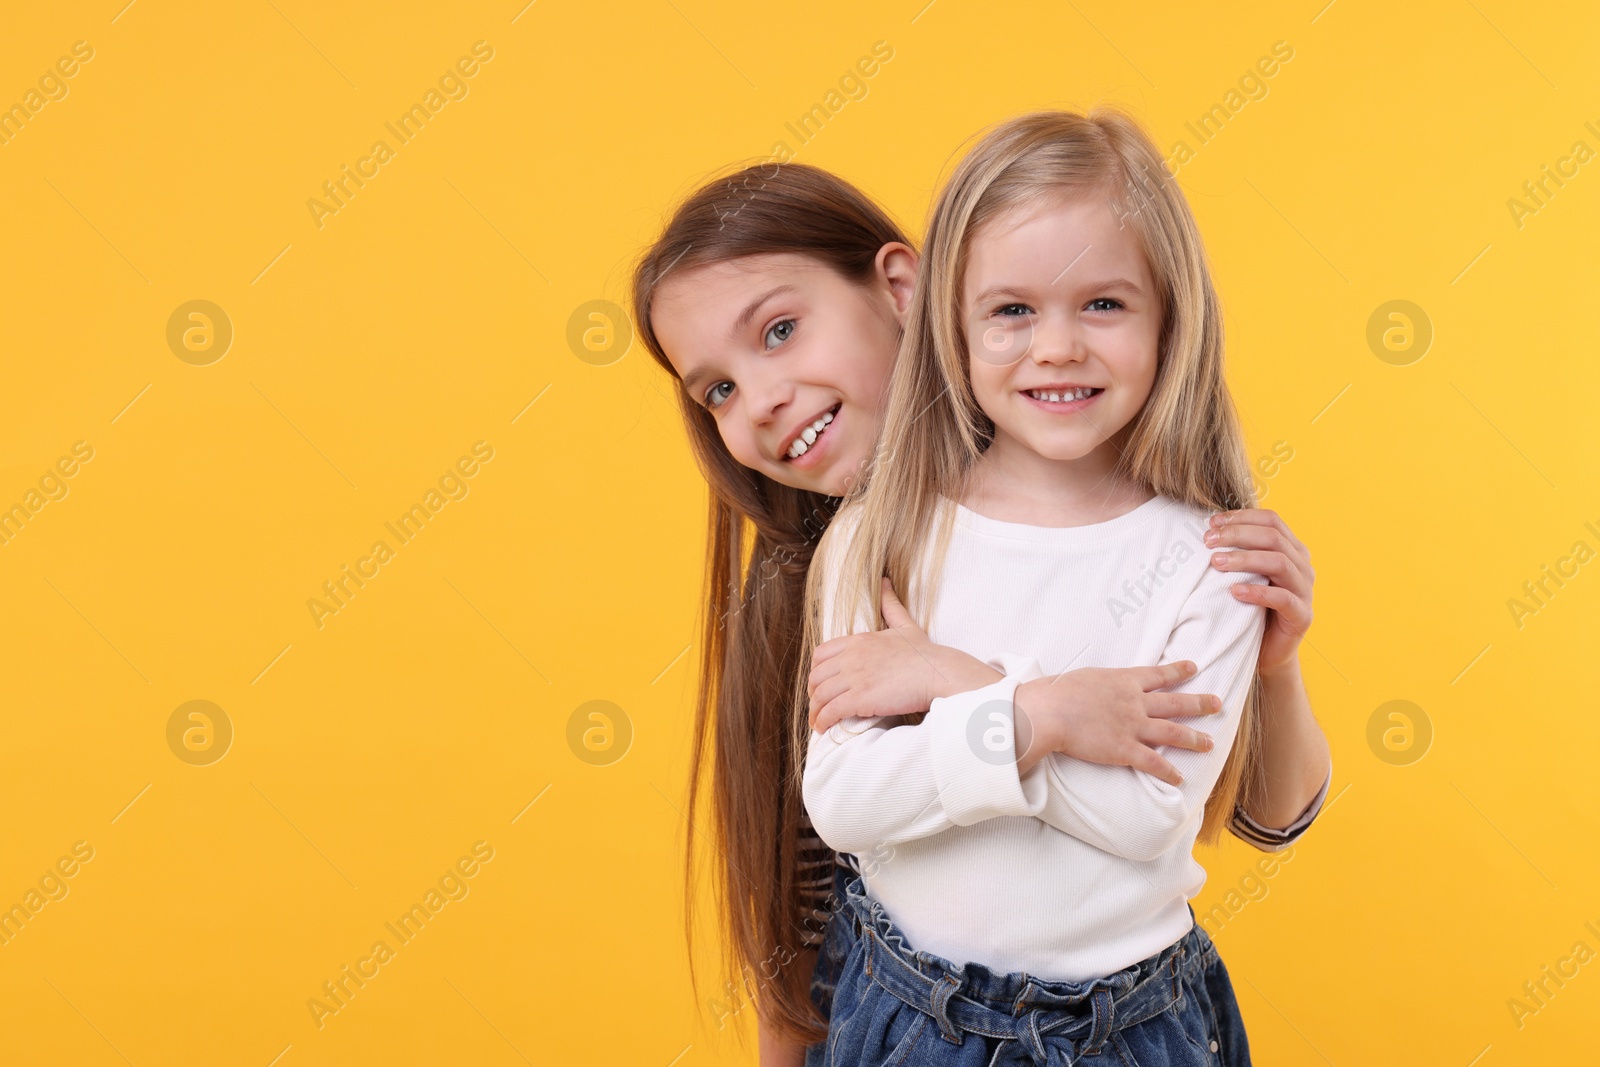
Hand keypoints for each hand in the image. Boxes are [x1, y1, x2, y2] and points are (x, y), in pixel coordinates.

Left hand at [808, 578, 1002, 731]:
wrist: (938, 673)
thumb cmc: (924, 653)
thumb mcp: (904, 624)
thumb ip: (890, 604)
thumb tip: (884, 580)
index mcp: (858, 640)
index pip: (821, 654)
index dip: (817, 671)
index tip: (820, 684)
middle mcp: (852, 657)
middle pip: (817, 676)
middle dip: (813, 693)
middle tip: (817, 705)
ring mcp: (855, 677)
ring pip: (820, 695)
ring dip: (815, 711)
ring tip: (817, 722)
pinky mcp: (860, 698)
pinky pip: (831, 710)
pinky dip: (823, 720)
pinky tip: (823, 728)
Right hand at [1013, 661, 1220, 784]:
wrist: (1051, 711)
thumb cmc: (1056, 691)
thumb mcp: (1082, 677)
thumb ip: (1096, 683)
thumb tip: (1092, 686)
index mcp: (1123, 680)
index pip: (1157, 674)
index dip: (1177, 671)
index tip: (1193, 667)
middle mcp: (1134, 702)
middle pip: (1174, 702)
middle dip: (1199, 703)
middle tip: (1218, 703)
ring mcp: (1132, 726)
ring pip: (1172, 732)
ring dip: (1193, 738)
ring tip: (1209, 743)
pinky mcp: (1124, 749)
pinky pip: (1153, 762)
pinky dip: (1168, 771)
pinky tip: (1180, 778)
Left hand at [1205, 508, 1312, 676]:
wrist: (1266, 651)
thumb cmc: (1250, 608)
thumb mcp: (1244, 575)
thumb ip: (1238, 553)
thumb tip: (1207, 529)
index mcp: (1292, 550)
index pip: (1271, 520)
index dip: (1242, 517)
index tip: (1212, 522)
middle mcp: (1303, 566)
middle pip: (1273, 537)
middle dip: (1237, 535)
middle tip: (1208, 541)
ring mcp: (1305, 591)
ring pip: (1279, 562)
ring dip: (1245, 559)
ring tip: (1216, 563)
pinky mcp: (1302, 615)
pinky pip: (1283, 599)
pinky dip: (1257, 592)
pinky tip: (1234, 592)